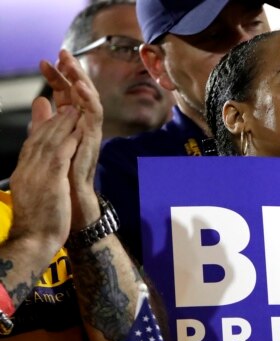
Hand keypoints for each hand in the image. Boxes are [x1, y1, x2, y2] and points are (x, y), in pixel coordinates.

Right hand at [8, 99, 80, 256]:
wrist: (32, 242)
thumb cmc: (36, 223)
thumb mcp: (34, 195)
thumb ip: (37, 175)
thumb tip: (41, 165)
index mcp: (23, 173)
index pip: (33, 145)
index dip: (43, 127)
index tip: (51, 113)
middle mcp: (28, 170)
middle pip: (40, 139)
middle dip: (53, 120)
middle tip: (64, 103)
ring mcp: (37, 175)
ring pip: (50, 143)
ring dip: (62, 125)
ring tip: (74, 110)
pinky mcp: (51, 182)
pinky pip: (60, 157)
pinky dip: (68, 142)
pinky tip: (77, 132)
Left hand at [41, 50, 103, 229]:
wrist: (69, 203)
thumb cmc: (61, 178)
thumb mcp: (48, 142)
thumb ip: (45, 122)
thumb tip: (40, 101)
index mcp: (70, 125)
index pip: (64, 94)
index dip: (56, 77)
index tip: (45, 61)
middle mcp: (82, 126)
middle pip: (78, 92)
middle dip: (71, 72)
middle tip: (62, 53)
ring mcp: (89, 133)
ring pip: (89, 100)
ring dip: (81, 80)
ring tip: (71, 64)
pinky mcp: (93, 141)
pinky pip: (94, 116)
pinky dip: (88, 100)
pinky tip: (79, 87)